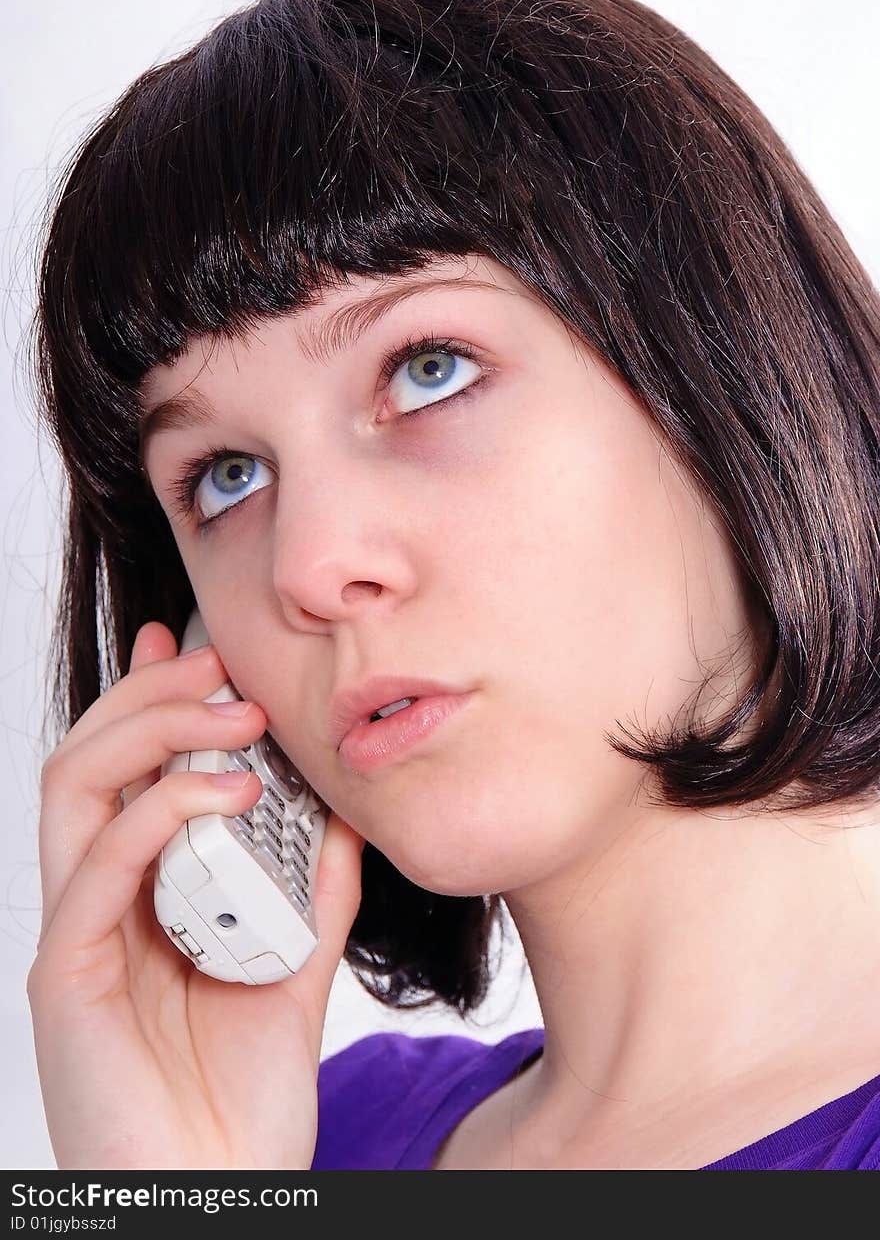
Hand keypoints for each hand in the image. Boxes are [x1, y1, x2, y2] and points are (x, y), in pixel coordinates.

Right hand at [27, 621, 363, 1169]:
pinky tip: (228, 794)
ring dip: (152, 731)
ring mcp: (75, 934)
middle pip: (89, 757)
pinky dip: (157, 811)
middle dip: (153, 695)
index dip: (148, 697)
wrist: (223, 1195)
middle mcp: (95, 900)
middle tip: (224, 668)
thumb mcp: (296, 964)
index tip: (198, 645)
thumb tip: (343, 803)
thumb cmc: (244, 1093)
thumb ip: (313, 886)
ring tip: (235, 716)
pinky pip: (94, 868)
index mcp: (138, 892)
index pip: (124, 769)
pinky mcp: (66, 977)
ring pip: (73, 786)